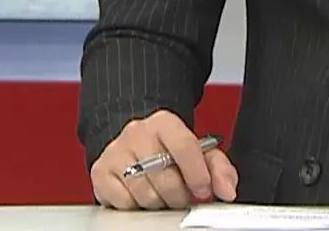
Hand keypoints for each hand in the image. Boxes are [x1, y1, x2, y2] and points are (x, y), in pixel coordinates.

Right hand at [91, 110, 237, 210]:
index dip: (198, 174)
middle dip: (179, 195)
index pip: (185, 147)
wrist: (134, 148)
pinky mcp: (101, 172)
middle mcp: (137, 133)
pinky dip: (136, 206)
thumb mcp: (198, 153)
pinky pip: (124, 202)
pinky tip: (140, 195)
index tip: (203, 190)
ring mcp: (116, 152)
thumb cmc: (168, 152)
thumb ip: (219, 168)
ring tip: (161, 194)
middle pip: (165, 177)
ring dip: (159, 202)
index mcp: (164, 123)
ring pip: (145, 194)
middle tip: (181, 195)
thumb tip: (227, 190)